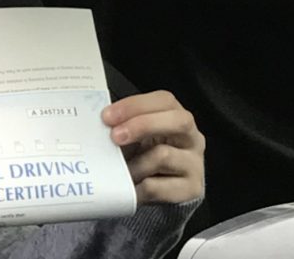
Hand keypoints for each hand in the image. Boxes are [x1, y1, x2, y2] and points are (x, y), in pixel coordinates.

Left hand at [102, 90, 205, 204]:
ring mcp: (195, 164)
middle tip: (114, 137)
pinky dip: (136, 188)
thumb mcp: (136, 138)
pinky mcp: (191, 189)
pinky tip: (128, 188)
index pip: (164, 100)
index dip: (135, 105)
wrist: (160, 192)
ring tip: (120, 171)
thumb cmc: (145, 158)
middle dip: (142, 125)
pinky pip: (157, 186)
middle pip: (178, 121)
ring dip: (134, 164)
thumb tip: (97, 123)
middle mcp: (192, 138)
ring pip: (163, 156)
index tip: (108, 116)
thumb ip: (123, 126)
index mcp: (177, 117)